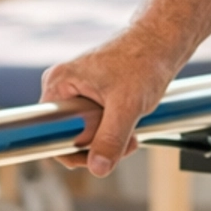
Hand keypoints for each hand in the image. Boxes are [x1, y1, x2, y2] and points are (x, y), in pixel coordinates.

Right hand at [41, 30, 178, 177]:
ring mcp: (76, 91)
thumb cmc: (143, 61)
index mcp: (59, 83)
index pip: (48, 131)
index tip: (97, 156)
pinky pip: (94, 125)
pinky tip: (130, 127)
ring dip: (109, 141)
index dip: (71, 150)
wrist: (161, 42)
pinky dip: (113, 131)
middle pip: (68, 135)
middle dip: (97, 147)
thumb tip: (98, 168)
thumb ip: (111, 138)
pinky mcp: (91, 96)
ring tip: (132, 134)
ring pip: (84, 133)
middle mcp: (63, 87)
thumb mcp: (127, 105)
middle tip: (125, 143)